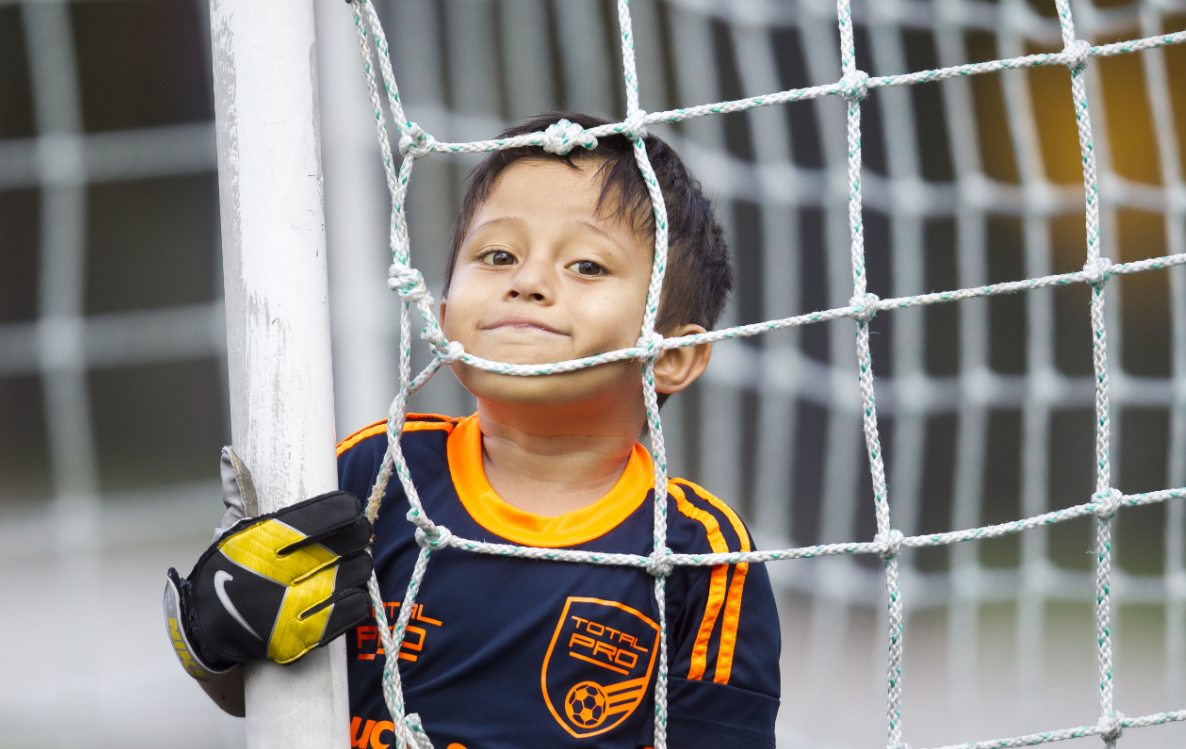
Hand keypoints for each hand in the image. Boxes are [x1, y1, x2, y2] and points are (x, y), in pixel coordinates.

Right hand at [163, 450, 372, 679]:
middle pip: (347, 543)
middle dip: (359, 535)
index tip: (351, 507)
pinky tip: (354, 591)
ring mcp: (290, 606)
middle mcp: (279, 571)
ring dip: (361, 567)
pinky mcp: (300, 636)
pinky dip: (358, 600)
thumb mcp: (229, 531)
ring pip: (353, 575)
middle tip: (359, 534)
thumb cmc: (225, 571)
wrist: (204, 629)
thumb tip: (232, 455)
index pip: (323, 515)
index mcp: (264, 539)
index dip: (346, 508)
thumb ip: (239, 492)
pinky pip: (349, 612)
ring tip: (356, 562)